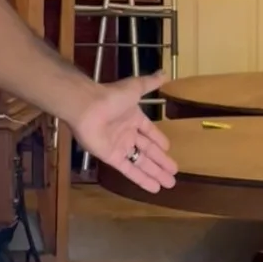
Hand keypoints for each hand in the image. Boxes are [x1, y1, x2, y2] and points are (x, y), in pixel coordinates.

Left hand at [71, 73, 176, 194]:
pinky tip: (154, 188)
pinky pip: (129, 170)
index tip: (168, 149)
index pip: (149, 132)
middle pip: (148, 151)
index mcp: (133, 118)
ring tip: (169, 184)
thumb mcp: (135, 88)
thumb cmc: (111, 97)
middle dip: (161, 162)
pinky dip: (141, 180)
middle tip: (174, 172)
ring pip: (141, 163)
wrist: (88, 107)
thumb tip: (164, 73)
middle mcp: (127, 134)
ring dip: (155, 174)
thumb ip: (149, 83)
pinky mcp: (112, 158)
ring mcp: (120, 147)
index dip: (159, 140)